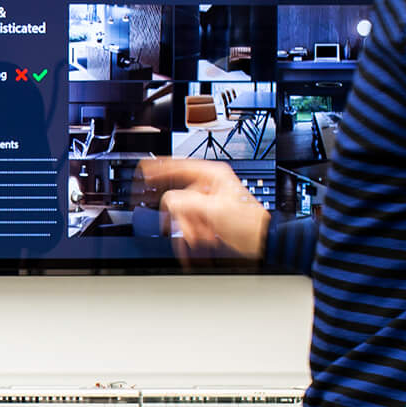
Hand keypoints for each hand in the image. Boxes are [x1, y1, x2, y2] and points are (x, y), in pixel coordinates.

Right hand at [141, 157, 269, 262]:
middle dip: (182, 216)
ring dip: (189, 227)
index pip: (180, 166)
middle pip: (179, 196)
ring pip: (183, 212)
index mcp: (213, 175)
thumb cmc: (248, 221)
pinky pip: (189, 221)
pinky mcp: (207, 215)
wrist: (260, 240)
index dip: (160, 168)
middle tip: (185, 227)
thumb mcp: (213, 209)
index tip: (144, 170)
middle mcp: (209, 186)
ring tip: (202, 236)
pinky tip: (204, 236)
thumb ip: (186, 202)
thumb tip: (169, 201)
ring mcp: (208, 201)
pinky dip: (193, 231)